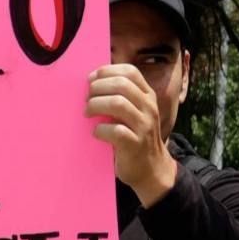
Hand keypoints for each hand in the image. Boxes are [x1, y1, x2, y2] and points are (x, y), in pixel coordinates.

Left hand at [88, 65, 177, 205]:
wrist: (151, 168)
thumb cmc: (135, 136)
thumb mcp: (135, 112)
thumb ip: (121, 96)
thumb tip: (92, 81)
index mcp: (148, 96)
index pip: (130, 72)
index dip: (107, 71)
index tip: (91, 80)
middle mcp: (149, 108)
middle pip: (121, 84)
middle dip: (98, 88)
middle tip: (86, 99)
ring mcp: (144, 126)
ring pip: (117, 103)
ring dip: (96, 105)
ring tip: (87, 113)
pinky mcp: (135, 144)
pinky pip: (114, 130)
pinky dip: (100, 129)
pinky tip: (96, 132)